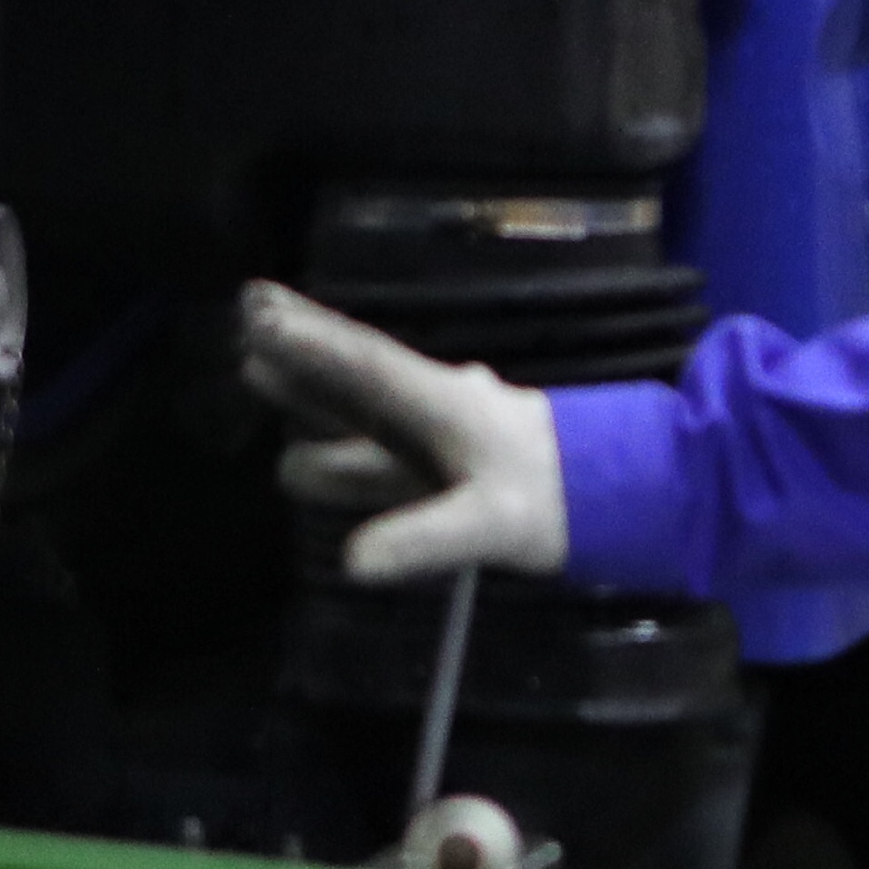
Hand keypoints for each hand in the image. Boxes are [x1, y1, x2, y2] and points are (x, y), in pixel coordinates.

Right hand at [239, 281, 567, 580]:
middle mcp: (435, 407)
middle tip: (243, 331)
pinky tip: (323, 445)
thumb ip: (425, 538)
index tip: (258, 309)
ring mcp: (443, 435)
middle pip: (354, 377)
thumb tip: (353, 559)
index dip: (309, 341)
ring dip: (314, 398)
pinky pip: (383, 444)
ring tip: (260, 376)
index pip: (364, 364)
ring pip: (364, 411)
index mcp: (442, 403)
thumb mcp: (493, 522)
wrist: (624, 493)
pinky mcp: (454, 463)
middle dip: (300, 358)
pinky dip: (344, 439)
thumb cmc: (555, 497)